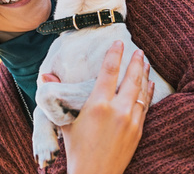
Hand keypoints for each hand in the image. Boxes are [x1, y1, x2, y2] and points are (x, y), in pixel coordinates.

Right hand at [60, 40, 154, 173]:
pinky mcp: (138, 130)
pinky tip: (149, 85)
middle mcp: (117, 110)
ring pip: (141, 91)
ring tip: (146, 63)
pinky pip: (146, 105)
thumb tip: (45, 75)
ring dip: (144, 75)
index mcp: (98, 105)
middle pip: (131, 78)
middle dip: (136, 62)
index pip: (109, 71)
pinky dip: (148, 93)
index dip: (114, 54)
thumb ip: (57, 97)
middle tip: (139, 51)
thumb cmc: (77, 150)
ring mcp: (131, 120)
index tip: (118, 43)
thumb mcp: (65, 123)